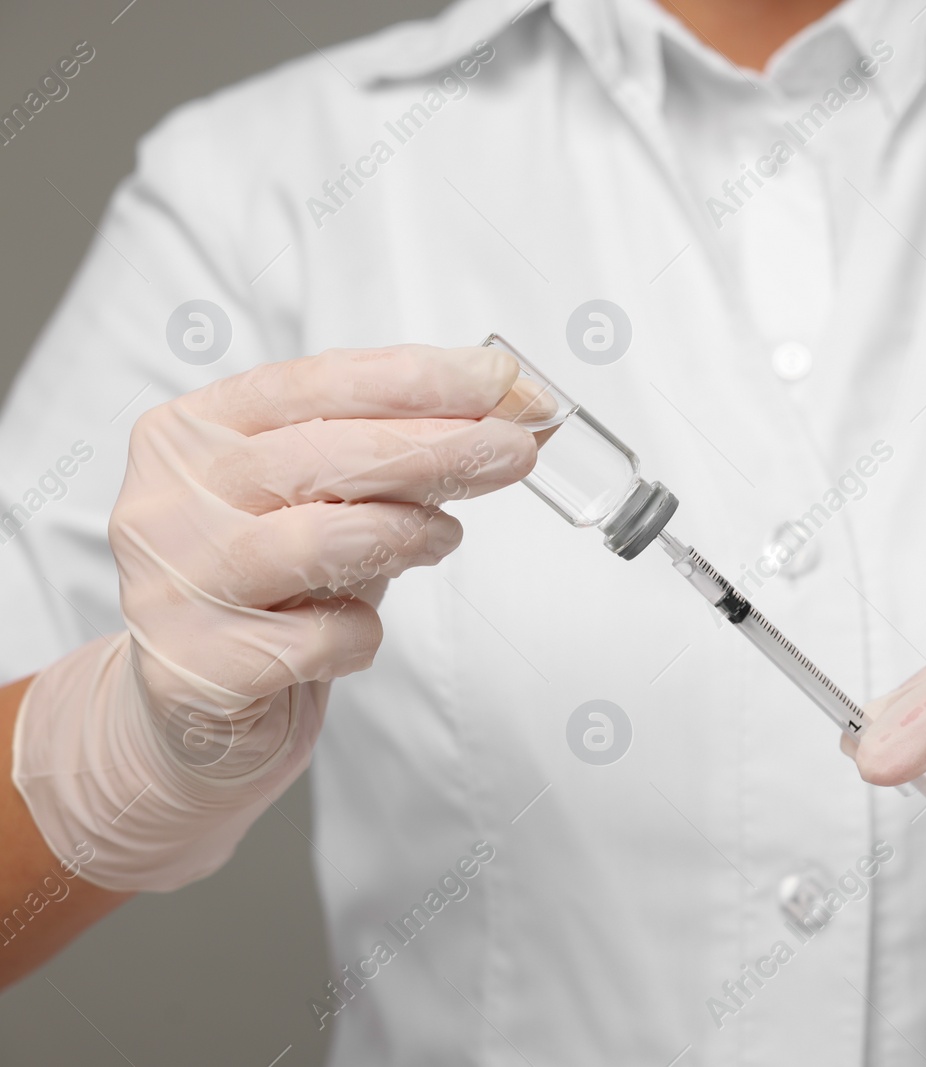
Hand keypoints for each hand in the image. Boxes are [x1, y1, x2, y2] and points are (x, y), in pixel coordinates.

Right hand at [12, 345, 536, 890]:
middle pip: (325, 454)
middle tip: (513, 451)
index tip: (499, 379)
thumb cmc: (272, 586)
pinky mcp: (197, 666)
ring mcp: (174, 583)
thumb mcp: (337, 501)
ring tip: (443, 538)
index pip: (315, 383)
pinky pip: (321, 637)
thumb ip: (414, 450)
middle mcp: (172, 498)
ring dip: (409, 534)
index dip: (417, 379)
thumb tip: (528, 410)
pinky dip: (363, 633)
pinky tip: (355, 630)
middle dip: (438, 447)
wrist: (189, 712)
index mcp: (196, 432)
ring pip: (325, 538)